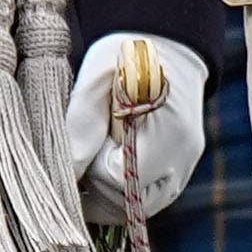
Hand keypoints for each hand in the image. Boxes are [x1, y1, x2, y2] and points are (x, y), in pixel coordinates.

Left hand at [62, 31, 209, 225]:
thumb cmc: (125, 56)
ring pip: (140, 209)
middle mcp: (182, 159)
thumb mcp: (97, 81)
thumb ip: (81, 127)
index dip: (92, 168)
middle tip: (86, 153)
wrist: (164, 41)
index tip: (85, 142)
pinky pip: (150, 197)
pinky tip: (109, 166)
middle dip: (98, 188)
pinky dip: (125, 191)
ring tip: (93, 162)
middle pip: (129, 205)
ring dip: (110, 195)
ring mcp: (184, 167)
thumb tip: (67, 174)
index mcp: (166, 132)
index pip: (117, 180)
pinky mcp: (180, 169)